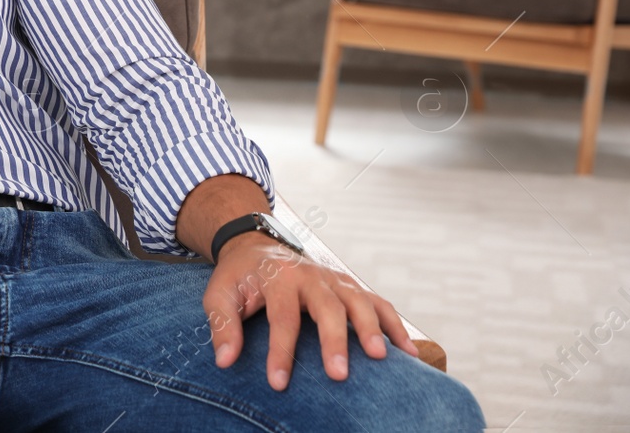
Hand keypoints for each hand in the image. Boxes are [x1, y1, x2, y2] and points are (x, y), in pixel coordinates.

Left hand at [203, 232, 420, 390]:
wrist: (258, 246)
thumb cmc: (240, 277)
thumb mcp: (219, 294)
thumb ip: (223, 324)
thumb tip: (226, 361)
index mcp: (278, 277)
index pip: (282, 317)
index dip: (280, 351)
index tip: (279, 383)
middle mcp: (311, 276)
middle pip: (328, 308)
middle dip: (334, 341)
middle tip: (338, 375)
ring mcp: (335, 279)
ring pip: (359, 301)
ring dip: (372, 329)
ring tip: (380, 359)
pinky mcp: (350, 286)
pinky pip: (378, 304)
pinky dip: (395, 326)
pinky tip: (409, 353)